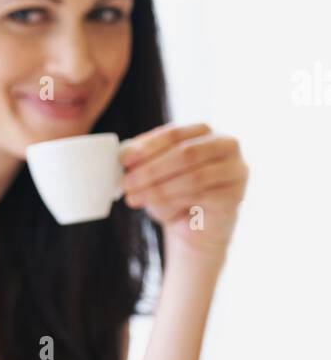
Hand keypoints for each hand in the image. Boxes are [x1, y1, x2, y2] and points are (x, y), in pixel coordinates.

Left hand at [120, 122, 247, 261]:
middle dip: (151, 169)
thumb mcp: (154, 174)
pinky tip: (157, 208)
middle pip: (185, 153)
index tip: (124, 160)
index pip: (174, 133)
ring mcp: (235, 169)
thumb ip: (144, 161)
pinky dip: (175, 201)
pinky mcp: (235, 194)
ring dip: (158, 189)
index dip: (147, 146)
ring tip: (134, 198)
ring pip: (193, 176)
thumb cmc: (174, 194)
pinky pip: (202, 195)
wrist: (195, 228)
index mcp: (203, 131)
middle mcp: (225, 145)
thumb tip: (125, 154)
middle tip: (126, 184)